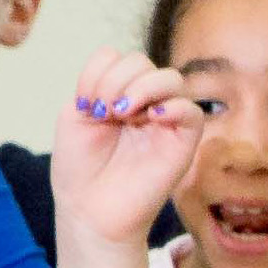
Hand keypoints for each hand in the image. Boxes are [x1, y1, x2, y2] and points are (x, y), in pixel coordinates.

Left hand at [49, 49, 198, 256]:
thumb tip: (129, 84)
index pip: (117, 58)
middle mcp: (143, 104)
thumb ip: (95, 85)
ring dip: (141, 88)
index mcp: (117, 95)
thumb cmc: (81, 169)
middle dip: (115, 80)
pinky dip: (173, 107)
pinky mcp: (183, 143)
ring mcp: (164, 122)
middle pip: (141, 62)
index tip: (86, 104)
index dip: (99, 72)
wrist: (90, 209)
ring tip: (123, 114)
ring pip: (170, 78)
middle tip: (103, 112)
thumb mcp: (75, 116)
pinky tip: (150, 119)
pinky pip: (193, 111)